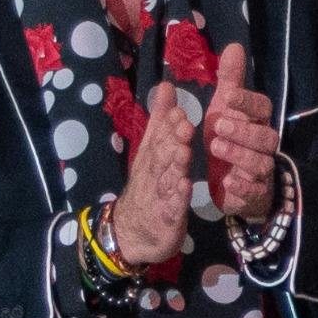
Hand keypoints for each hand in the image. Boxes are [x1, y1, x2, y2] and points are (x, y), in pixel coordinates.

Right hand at [115, 83, 197, 272]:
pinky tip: (186, 187)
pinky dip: (178, 198)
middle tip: (185, 125)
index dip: (168, 124)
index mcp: (152, 156)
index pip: (159, 137)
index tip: (181, 111)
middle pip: (161, 155)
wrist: (131, 232)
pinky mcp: (167, 217)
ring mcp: (159, 195)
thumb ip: (161, 119)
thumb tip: (166, 85)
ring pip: (166, 178)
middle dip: (172, 140)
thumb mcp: (152, 149)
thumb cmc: (148, 185)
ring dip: (175, 165)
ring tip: (185, 152)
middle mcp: (154, 173)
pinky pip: (172, 206)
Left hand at [200, 42, 281, 220]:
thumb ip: (230, 81)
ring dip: (240, 154)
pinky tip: (228, 181)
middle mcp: (264, 146)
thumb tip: (234, 46)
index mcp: (257, 122)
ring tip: (216, 147)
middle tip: (217, 125)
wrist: (233, 182)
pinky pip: (255, 191)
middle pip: (265, 136)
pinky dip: (243, 186)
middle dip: (242, 131)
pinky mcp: (255, 194)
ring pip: (260, 162)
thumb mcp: (225, 108)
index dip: (247, 102)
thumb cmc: (229, 138)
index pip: (262, 108)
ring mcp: (261, 171)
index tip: (228, 96)